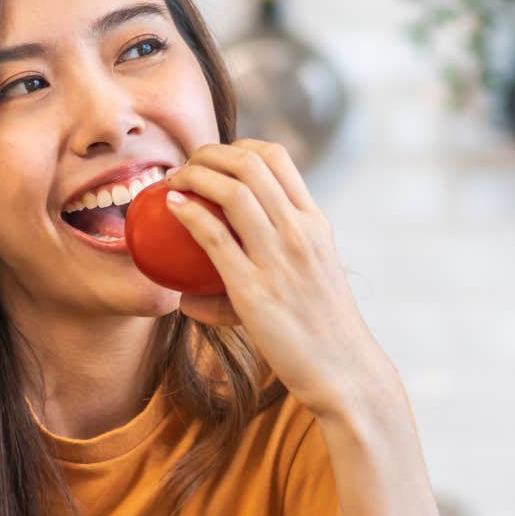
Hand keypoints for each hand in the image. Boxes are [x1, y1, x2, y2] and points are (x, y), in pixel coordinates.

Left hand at [163, 140, 392, 420]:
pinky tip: (171, 207)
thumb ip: (276, 258)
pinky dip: (188, 213)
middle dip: (209, 153)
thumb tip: (221, 265)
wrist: (343, 369)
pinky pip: (214, 236)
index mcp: (315, 222)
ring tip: (174, 182)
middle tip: (185, 166)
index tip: (216, 160)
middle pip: (249, 163)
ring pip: (232, 190)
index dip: (238, 147)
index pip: (277, 157)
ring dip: (194, 175)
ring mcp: (279, 257)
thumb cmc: (322, 328)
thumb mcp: (312, 275)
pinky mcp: (254, 289)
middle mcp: (300, 231)